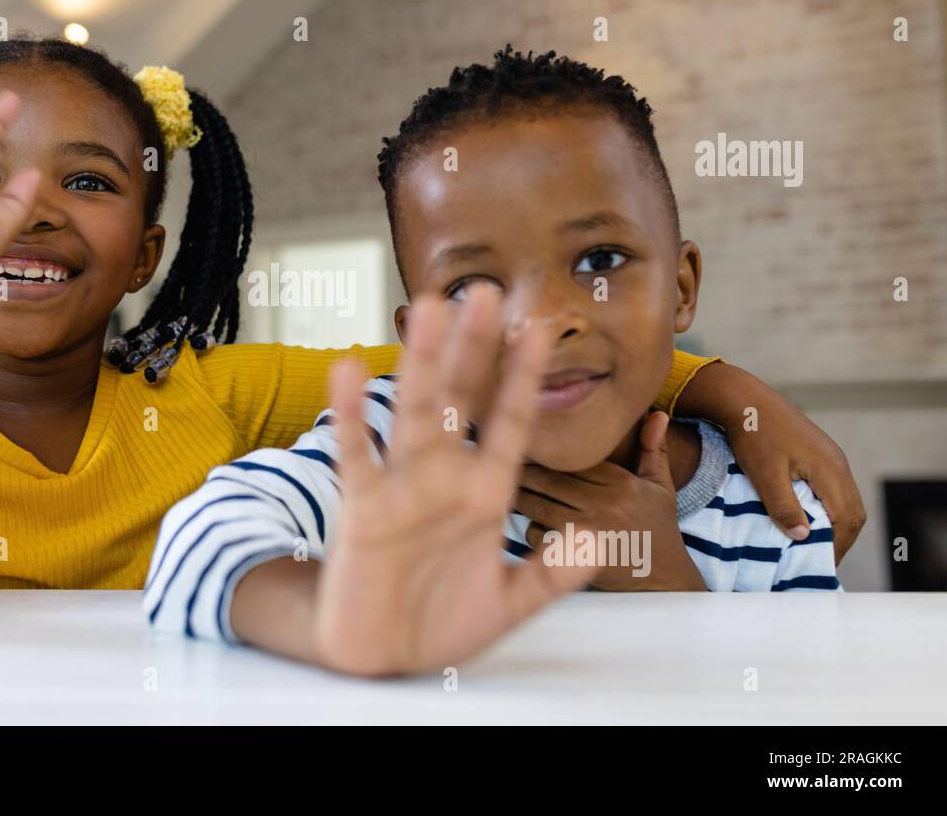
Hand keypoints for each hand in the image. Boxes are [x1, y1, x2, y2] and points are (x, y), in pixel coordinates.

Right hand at [312, 287, 596, 676]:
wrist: (383, 655)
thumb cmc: (442, 620)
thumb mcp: (509, 601)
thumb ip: (552, 575)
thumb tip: (596, 543)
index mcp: (484, 493)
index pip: (510, 423)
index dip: (524, 378)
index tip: (540, 329)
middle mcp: (444, 477)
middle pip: (461, 400)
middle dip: (473, 349)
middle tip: (484, 292)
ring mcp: (403, 488)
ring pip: (414, 414)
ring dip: (421, 362)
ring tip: (429, 308)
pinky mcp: (363, 509)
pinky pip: (357, 455)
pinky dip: (352, 416)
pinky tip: (350, 368)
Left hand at [516, 412, 705, 591]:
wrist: (663, 579)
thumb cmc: (658, 527)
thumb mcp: (660, 487)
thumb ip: (653, 449)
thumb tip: (657, 413)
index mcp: (620, 482)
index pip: (571, 459)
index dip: (545, 453)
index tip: (529, 444)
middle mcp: (602, 504)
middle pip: (548, 480)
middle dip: (524, 472)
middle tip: (509, 464)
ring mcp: (586, 531)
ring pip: (538, 506)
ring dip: (520, 497)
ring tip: (510, 487)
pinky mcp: (573, 557)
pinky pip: (537, 535)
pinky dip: (529, 528)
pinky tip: (529, 520)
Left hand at [677, 362, 863, 562]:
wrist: (744, 399)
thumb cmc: (753, 436)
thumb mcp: (765, 475)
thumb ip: (784, 507)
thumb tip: (804, 538)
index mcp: (830, 470)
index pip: (846, 519)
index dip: (836, 547)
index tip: (818, 566)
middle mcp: (837, 463)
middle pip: (853, 512)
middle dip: (839, 540)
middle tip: (817, 561)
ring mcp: (830, 457)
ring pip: (844, 500)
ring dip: (833, 524)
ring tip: (811, 545)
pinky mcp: (818, 453)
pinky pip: (832, 488)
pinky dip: (826, 508)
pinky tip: (806, 518)